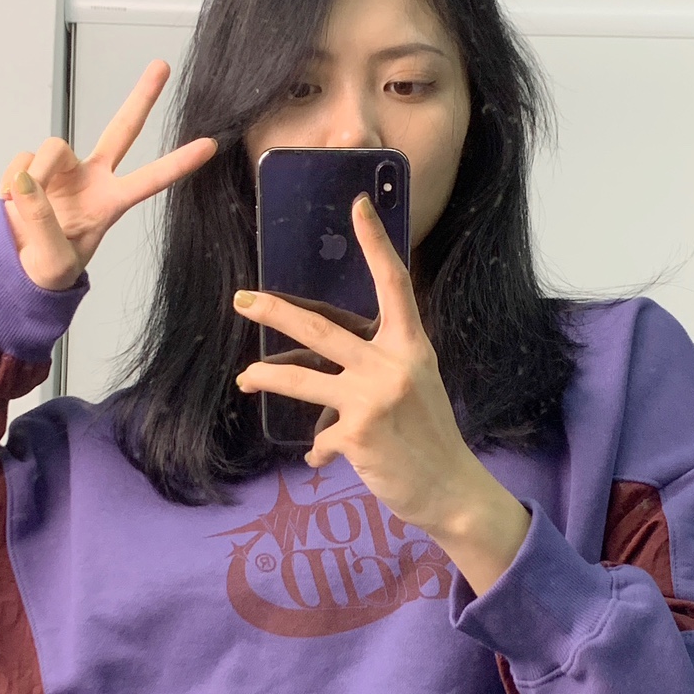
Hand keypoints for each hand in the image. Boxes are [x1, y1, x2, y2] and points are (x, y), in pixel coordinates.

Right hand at [0, 60, 216, 290]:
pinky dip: (11, 181)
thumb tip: (27, 180)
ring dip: (37, 173)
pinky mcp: (35, 168)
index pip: (150, 180)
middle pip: (121, 130)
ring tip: (21, 201)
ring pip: (53, 147)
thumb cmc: (48, 270)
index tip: (210, 145)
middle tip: (162, 66)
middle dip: (141, 98)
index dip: (179, 163)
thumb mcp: (52, 259)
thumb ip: (41, 221)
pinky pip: (22, 162)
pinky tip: (10, 200)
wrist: (19, 272)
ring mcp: (64, 171)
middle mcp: (92, 179)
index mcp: (110, 203)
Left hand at [232, 193, 483, 536]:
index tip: (358, 204)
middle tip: (242, 299)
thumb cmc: (431, 436)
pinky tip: (320, 459)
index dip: (375, 243)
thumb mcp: (417, 385)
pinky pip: (319, 439)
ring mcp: (372, 399)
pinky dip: (317, 451)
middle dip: (276, 312)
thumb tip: (328, 363)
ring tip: (246, 379)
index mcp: (411, 345)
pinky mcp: (357, 435)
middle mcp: (392, 365)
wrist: (451, 489)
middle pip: (322, 330)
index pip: (393, 284)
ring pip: (302, 381)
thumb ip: (381, 363)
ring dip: (267, 378)